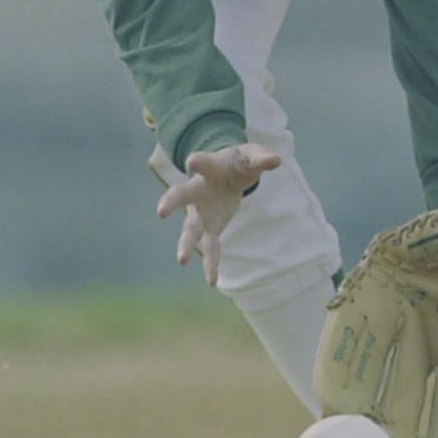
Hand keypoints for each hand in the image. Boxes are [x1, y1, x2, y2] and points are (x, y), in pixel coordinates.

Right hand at [155, 143, 281, 285]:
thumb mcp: (252, 156)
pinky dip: (211, 263)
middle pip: (181, 195)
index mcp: (210, 168)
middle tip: (161, 210)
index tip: (192, 161)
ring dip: (186, 243)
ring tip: (182, 260)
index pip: (202, 163)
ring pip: (190, 228)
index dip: (198, 161)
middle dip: (171, 202)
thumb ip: (262, 159)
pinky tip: (212, 281)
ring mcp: (200, 212)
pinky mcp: (209, 227)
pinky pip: (209, 246)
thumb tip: (276, 160)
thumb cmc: (239, 162)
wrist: (229, 173)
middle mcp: (198, 190)